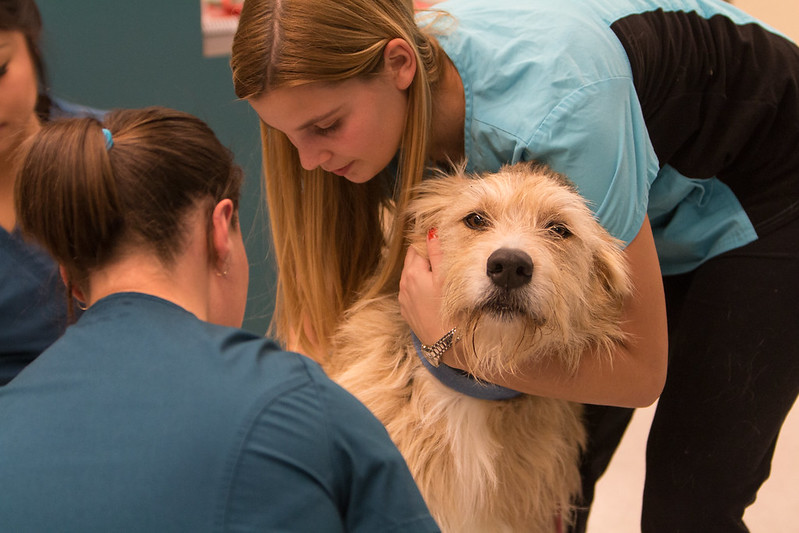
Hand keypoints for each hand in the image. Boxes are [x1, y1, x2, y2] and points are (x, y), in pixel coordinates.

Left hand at [398, 229, 451, 346]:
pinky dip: (419, 286)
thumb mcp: (446, 277)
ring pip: (410, 275)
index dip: (427, 243)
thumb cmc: (451, 309)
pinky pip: (411, 291)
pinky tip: (433, 291)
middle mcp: (404, 284)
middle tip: (440, 256)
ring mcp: (404, 298)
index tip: (439, 243)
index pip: (416, 247)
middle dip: (423, 256)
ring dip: (421, 271)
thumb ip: (437, 252)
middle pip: (411, 260)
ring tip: (438, 274)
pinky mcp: (407, 311)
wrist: (447, 344)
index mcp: (413, 272)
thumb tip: (431, 232)